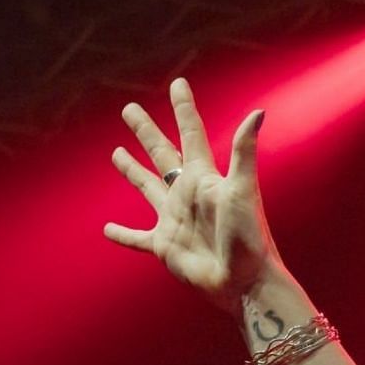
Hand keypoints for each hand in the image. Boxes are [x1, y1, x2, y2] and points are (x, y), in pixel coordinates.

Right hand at [103, 77, 277, 310]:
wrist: (245, 281)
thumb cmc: (248, 236)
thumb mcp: (242, 190)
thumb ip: (244, 151)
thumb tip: (258, 111)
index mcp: (204, 177)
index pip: (190, 134)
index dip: (183, 109)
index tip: (178, 83)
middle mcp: (187, 194)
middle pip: (162, 154)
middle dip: (146, 131)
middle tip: (129, 109)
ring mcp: (174, 219)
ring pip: (147, 188)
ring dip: (132, 171)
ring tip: (116, 153)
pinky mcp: (164, 246)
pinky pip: (137, 238)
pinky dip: (122, 234)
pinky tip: (106, 229)